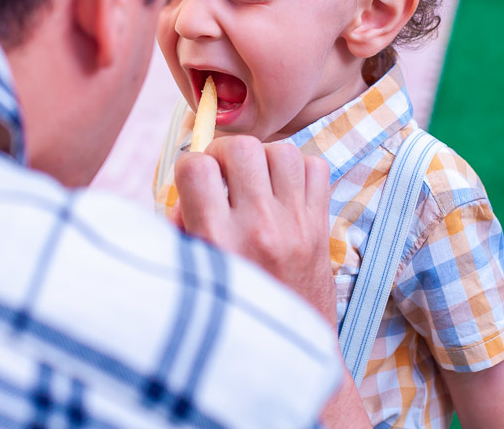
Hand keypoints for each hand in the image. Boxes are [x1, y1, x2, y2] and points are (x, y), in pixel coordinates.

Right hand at [174, 136, 335, 322]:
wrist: (288, 355)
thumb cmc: (230, 313)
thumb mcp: (192, 272)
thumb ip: (183, 227)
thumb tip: (185, 188)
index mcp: (217, 240)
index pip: (197, 167)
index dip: (191, 166)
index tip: (194, 181)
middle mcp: (258, 228)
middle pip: (242, 149)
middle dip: (226, 153)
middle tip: (223, 174)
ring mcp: (295, 225)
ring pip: (283, 151)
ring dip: (265, 158)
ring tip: (256, 180)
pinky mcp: (320, 228)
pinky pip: (317, 169)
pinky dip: (300, 171)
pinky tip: (284, 191)